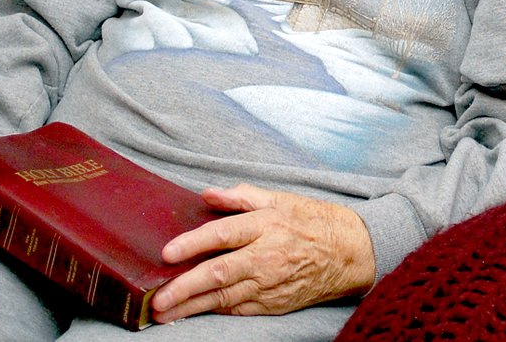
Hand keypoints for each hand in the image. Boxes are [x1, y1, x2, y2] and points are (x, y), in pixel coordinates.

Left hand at [150, 182, 375, 322]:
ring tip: (164, 312)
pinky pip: (239, 310)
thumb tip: (207, 194)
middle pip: (219, 274)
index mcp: (265, 225)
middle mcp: (266, 257)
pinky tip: (193, 313)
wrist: (348, 252)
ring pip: (224, 299)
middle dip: (184, 287)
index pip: (223, 234)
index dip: (193, 243)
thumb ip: (240, 196)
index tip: (168, 253)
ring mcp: (270, 285)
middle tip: (157, 298)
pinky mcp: (274, 304)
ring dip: (192, 307)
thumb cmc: (309, 220)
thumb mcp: (277, 198)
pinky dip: (215, 312)